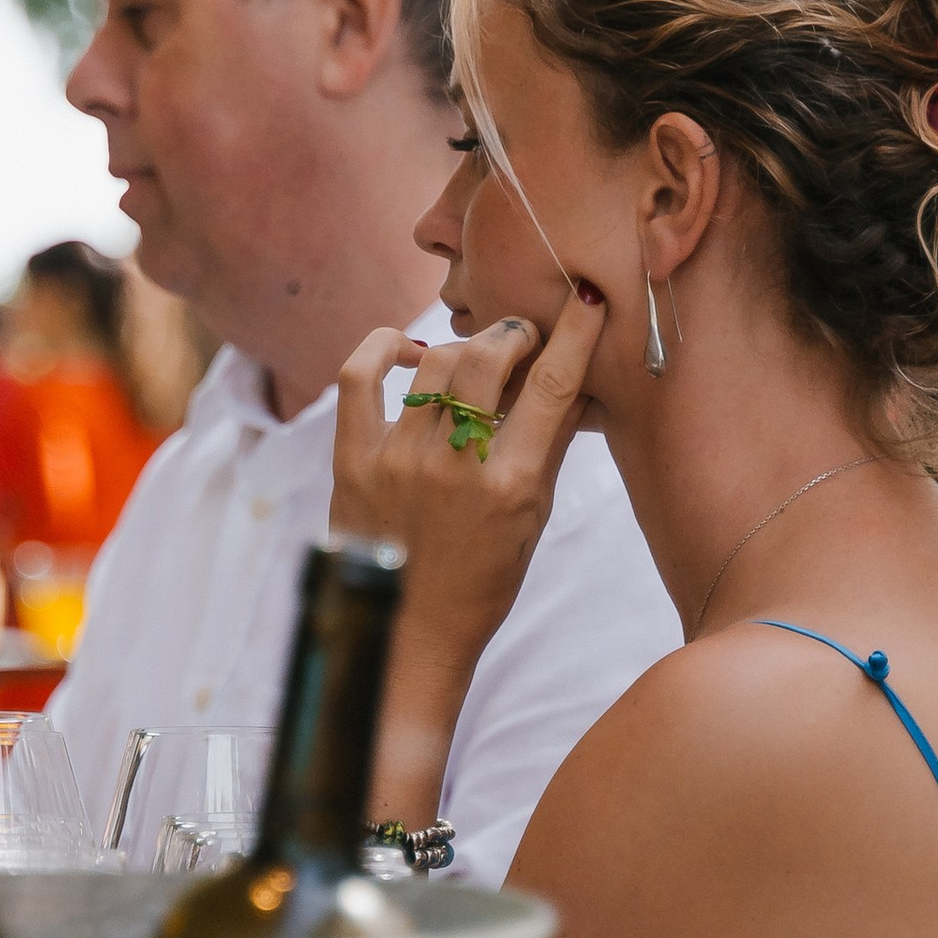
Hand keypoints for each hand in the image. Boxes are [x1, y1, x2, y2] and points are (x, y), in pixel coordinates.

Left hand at [333, 288, 603, 675]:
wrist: (409, 634)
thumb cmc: (481, 582)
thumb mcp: (532, 520)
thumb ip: (547, 448)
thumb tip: (569, 381)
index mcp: (510, 486)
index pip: (552, 388)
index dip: (574, 335)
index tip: (585, 303)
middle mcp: (454, 466)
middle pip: (489, 357)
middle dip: (515, 333)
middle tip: (523, 338)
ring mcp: (398, 460)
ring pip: (436, 361)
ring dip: (465, 345)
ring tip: (476, 356)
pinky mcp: (352, 461)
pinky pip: (359, 377)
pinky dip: (383, 347)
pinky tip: (408, 350)